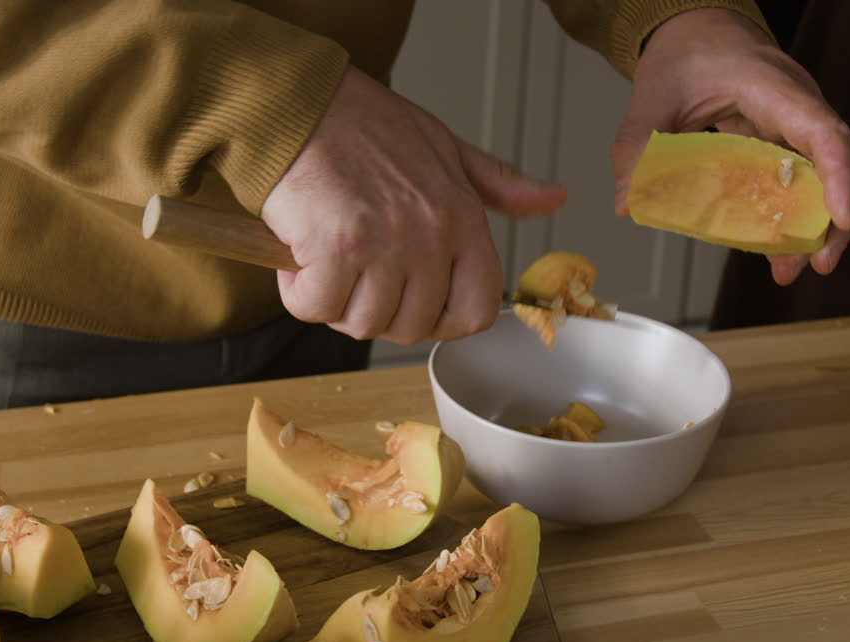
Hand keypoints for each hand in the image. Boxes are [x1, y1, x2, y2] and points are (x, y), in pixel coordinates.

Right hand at [261, 67, 565, 344]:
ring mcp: (383, 244)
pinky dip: (300, 293)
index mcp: (462, 217)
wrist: (300, 106)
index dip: (442, 322)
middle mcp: (429, 235)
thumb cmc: (362, 125)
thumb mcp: (444, 148)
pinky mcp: (334, 249)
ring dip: (335, 303)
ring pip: (362, 323)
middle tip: (355, 277)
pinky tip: (298, 260)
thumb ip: (495, 184)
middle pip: (411, 327)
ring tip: (325, 262)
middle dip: (377, 313)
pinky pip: (317, 307)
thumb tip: (551, 198)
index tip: (413, 308)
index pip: (477, 309)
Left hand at [612, 8, 849, 285]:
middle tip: (813, 262)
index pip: (821, 132)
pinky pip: (794, 175)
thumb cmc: (684, 54)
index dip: (837, 176)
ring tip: (790, 266)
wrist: (695, 29)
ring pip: (817, 173)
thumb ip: (636, 148)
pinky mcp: (781, 136)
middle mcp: (794, 103)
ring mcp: (792, 120)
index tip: (840, 218)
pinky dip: (786, 209)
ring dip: (809, 222)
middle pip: (832, 162)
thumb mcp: (650, 98)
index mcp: (771, 87)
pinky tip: (773, 244)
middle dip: (830, 217)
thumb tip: (628, 201)